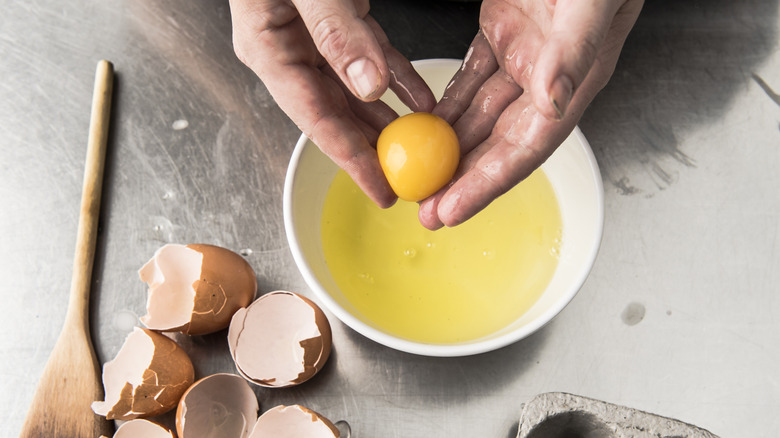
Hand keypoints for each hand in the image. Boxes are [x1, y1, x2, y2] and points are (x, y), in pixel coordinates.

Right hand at [229, 0, 435, 206]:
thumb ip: (335, 31)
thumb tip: (367, 85)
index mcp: (268, 47)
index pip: (314, 117)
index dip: (350, 159)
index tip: (382, 190)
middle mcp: (286, 48)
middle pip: (334, 112)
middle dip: (372, 147)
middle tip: (410, 176)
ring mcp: (309, 36)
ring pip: (354, 90)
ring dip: (388, 117)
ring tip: (422, 143)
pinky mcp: (333, 21)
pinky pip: (368, 58)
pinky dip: (397, 77)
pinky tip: (421, 97)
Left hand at [419, 0, 643, 228]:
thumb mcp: (591, 2)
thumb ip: (575, 51)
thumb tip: (553, 103)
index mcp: (573, 80)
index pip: (525, 148)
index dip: (487, 184)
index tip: (450, 211)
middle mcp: (547, 76)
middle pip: (498, 144)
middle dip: (462, 180)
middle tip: (426, 211)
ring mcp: (524, 54)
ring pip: (479, 116)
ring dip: (450, 149)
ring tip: (421, 177)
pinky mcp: (502, 30)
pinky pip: (469, 78)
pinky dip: (447, 103)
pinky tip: (428, 124)